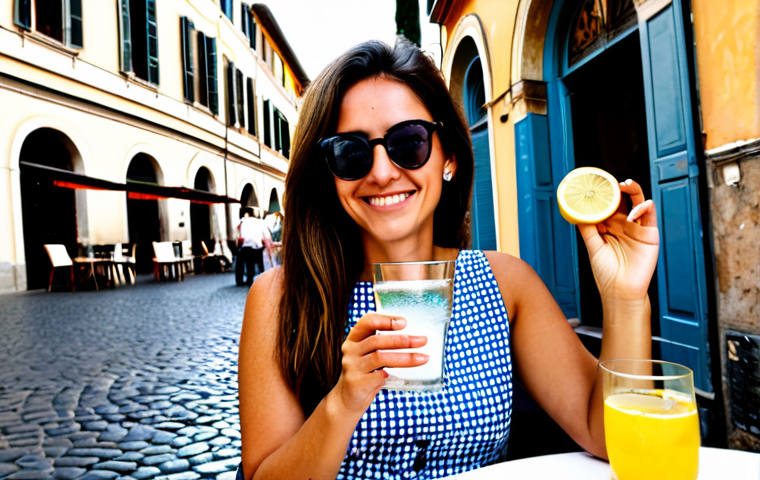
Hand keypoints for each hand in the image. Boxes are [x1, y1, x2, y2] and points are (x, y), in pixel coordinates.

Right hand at [332, 314, 427, 413]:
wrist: (347, 399)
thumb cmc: (364, 373)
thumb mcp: (369, 354)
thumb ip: (382, 345)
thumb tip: (412, 338)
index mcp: (354, 338)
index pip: (367, 322)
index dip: (385, 320)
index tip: (404, 322)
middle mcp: (350, 350)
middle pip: (378, 340)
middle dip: (403, 340)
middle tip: (422, 341)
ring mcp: (351, 366)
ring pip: (381, 357)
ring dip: (405, 357)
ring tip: (423, 358)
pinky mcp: (355, 383)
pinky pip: (378, 376)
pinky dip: (389, 375)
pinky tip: (393, 377)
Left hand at [577, 179, 659, 303]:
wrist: (621, 291)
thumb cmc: (606, 273)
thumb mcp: (593, 247)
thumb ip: (587, 229)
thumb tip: (577, 212)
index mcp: (609, 227)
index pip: (607, 205)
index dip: (603, 194)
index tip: (594, 185)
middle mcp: (623, 224)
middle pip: (622, 199)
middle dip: (617, 188)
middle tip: (610, 180)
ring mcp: (637, 227)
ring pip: (637, 201)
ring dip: (632, 189)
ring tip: (624, 184)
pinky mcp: (650, 234)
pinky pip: (649, 214)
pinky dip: (643, 208)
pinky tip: (633, 212)